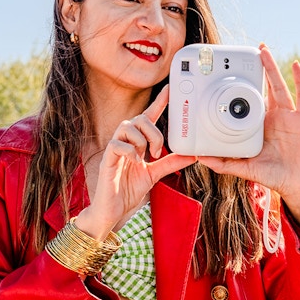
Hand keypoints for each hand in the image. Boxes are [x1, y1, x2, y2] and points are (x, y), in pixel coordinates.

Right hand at [76, 86, 196, 239]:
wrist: (112, 211)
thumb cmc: (128, 189)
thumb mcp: (155, 174)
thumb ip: (171, 163)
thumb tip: (192, 155)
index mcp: (137, 142)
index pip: (148, 116)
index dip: (159, 101)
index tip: (170, 89)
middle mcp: (125, 140)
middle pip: (140, 118)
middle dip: (154, 132)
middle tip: (157, 151)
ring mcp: (115, 148)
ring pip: (128, 126)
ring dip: (142, 140)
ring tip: (144, 157)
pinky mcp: (107, 158)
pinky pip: (117, 144)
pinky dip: (130, 151)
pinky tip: (134, 161)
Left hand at [198, 44, 299, 244]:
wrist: (299, 186)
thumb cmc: (274, 175)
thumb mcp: (246, 168)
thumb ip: (225, 163)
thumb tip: (201, 158)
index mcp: (259, 123)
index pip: (248, 99)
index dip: (242, 86)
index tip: (230, 72)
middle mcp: (273, 116)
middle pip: (264, 87)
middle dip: (258, 69)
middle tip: (250, 51)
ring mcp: (289, 115)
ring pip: (279, 86)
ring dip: (272, 67)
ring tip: (263, 50)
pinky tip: (295, 65)